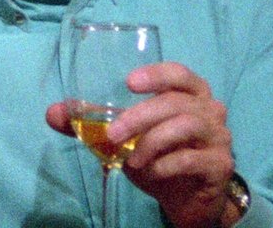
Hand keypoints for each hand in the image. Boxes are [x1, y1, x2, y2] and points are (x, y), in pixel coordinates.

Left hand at [46, 62, 233, 227]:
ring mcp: (219, 137)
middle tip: (113, 135)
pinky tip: (151, 173)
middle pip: (175, 102)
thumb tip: (52, 113)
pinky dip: (165, 165)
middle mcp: (209, 110)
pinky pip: (192, 159)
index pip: (179, 73)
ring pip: (186, 126)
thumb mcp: (124, 139)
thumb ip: (91, 124)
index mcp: (190, 94)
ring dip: (151, 142)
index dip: (157, 74)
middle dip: (139, 116)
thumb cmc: (157, 156)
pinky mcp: (220, 165)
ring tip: (130, 160)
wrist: (187, 199)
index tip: (129, 82)